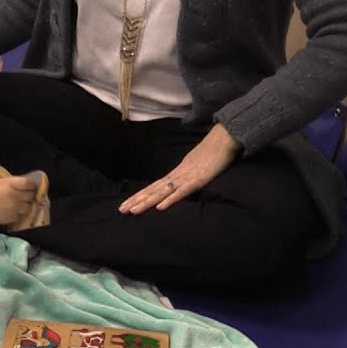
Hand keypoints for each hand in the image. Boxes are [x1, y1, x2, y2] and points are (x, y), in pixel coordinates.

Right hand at [0, 175, 38, 226]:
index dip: (31, 184)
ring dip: (25, 205)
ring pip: (28, 206)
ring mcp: (15, 208)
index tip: (30, 186)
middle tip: (26, 195)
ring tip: (20, 204)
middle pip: (30, 195)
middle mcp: (15, 196)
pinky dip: (18, 213)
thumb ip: (11, 183)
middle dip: (29, 195)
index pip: (28, 183)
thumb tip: (22, 184)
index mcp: (10, 184)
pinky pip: (21, 214)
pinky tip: (12, 211)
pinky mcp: (13, 217)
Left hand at [118, 124, 241, 214]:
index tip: (127, 204)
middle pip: (154, 189)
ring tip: (132, 210)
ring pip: (163, 192)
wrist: (225, 137)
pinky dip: (171, 199)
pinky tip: (160, 207)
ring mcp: (187, 177)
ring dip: (147, 202)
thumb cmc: (213, 152)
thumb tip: (178, 185)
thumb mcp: (197, 167)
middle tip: (121, 210)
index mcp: (177, 173)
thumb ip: (187, 176)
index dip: (140, 196)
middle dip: (137, 200)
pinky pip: (182, 191)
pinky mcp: (199, 179)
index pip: (154, 186)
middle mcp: (178, 175)